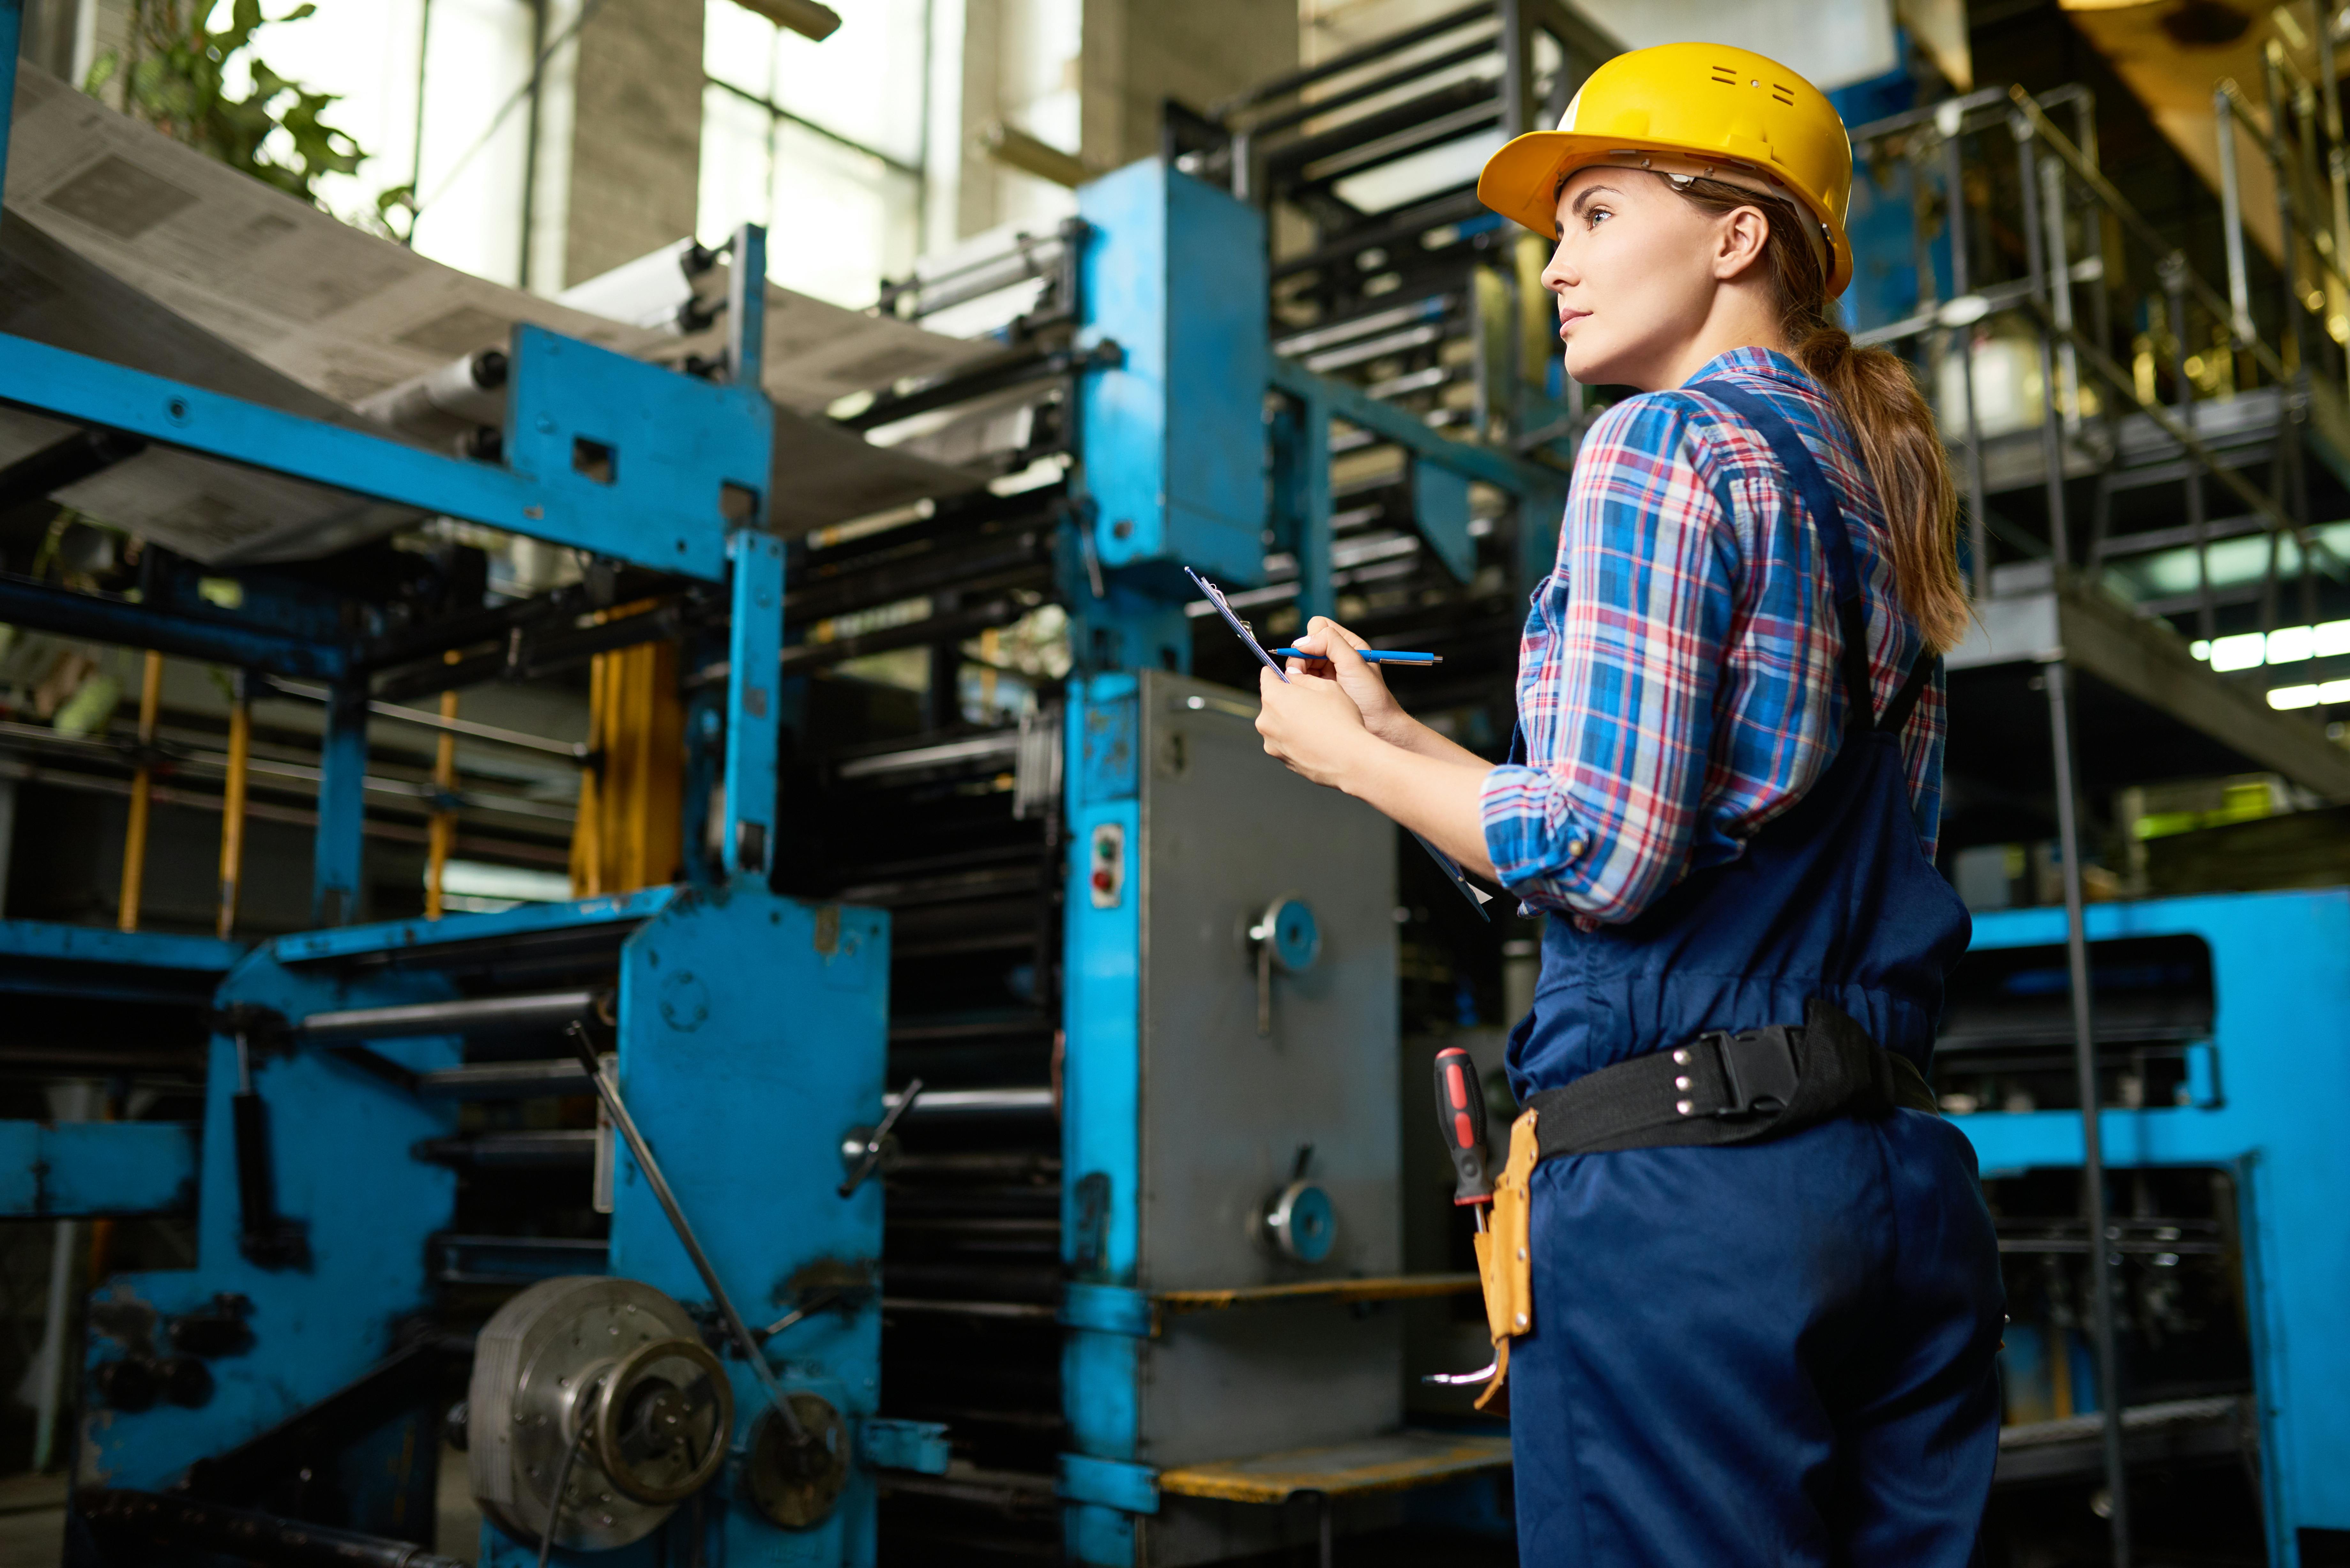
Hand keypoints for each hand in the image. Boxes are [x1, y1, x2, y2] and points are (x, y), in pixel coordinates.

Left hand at [1255, 661, 1376, 789]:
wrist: (1349, 759)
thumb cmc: (1341, 722)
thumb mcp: (1327, 687)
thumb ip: (1304, 679)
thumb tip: (1294, 677)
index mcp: (1274, 697)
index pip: (1266, 677)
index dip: (1276, 674)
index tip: (1282, 675)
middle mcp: (1266, 720)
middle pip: (1272, 702)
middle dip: (1287, 700)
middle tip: (1310, 703)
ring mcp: (1271, 742)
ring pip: (1278, 724)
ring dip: (1290, 721)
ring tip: (1316, 724)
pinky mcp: (1280, 758)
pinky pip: (1284, 742)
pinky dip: (1294, 738)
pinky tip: (1315, 739)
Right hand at [1283, 617, 1409, 743]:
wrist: (1378, 728)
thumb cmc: (1373, 698)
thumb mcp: (1353, 663)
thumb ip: (1330, 643)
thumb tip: (1303, 641)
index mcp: (1348, 644)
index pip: (1319, 626)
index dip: (1311, 638)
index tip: (1308, 653)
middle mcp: (1336, 656)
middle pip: (1305, 646)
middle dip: (1301, 658)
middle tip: (1301, 674)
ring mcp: (1327, 673)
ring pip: (1300, 663)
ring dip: (1299, 673)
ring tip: (1305, 686)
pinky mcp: (1320, 688)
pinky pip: (1301, 679)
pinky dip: (1299, 684)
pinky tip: (1305, 693)